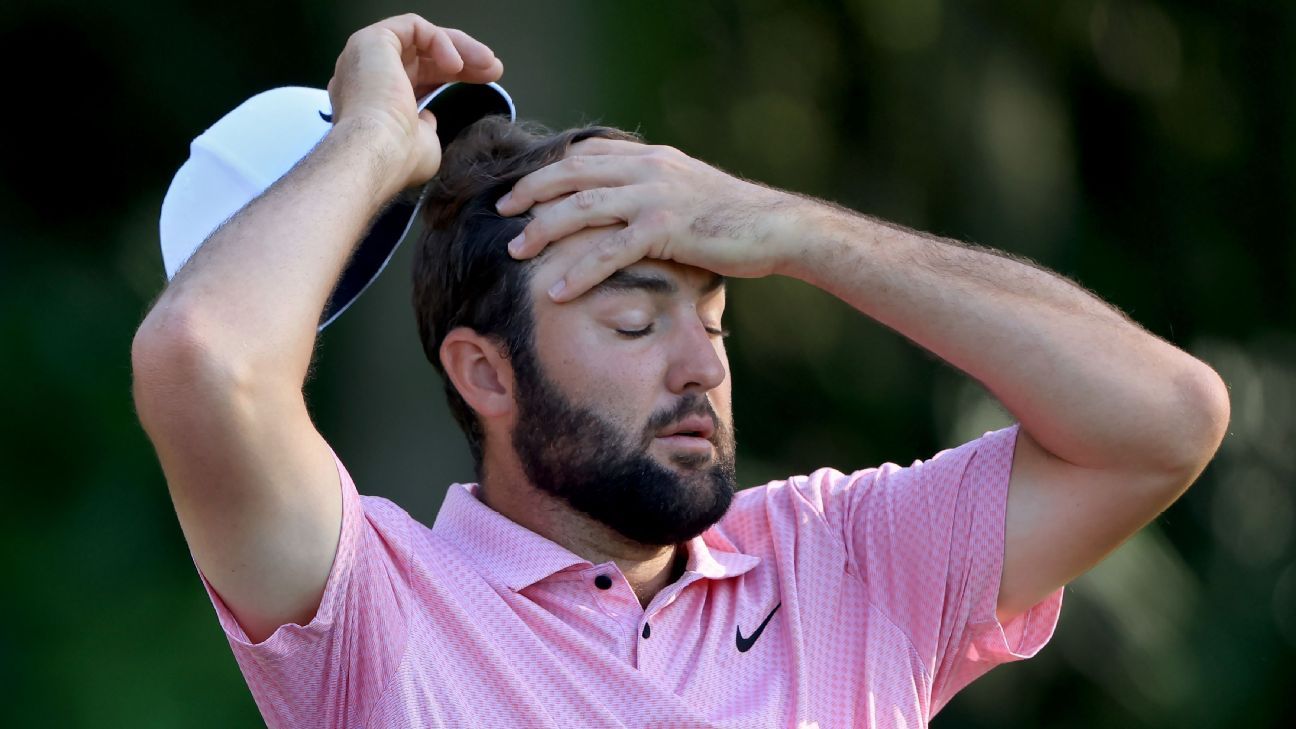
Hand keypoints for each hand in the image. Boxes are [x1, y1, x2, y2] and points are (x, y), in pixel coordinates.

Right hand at [326, 14, 502, 197]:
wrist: (379, 152)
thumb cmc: (398, 157)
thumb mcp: (423, 144)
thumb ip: (426, 128)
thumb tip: (427, 118)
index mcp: (376, 99)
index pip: (419, 76)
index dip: (455, 76)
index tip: (487, 81)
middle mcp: (367, 74)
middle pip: (423, 55)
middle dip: (464, 59)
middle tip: (493, 69)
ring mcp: (367, 55)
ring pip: (421, 37)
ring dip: (460, 46)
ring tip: (487, 64)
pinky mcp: (372, 40)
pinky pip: (414, 27)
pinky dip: (441, 41)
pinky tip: (456, 64)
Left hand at [496, 138, 793, 300]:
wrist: (777, 227)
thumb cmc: (734, 219)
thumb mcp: (687, 192)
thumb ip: (653, 192)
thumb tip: (625, 209)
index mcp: (650, 157)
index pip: (584, 153)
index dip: (547, 169)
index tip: (521, 188)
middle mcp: (647, 167)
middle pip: (570, 172)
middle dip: (530, 192)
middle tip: (502, 213)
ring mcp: (655, 195)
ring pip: (581, 207)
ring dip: (543, 230)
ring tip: (516, 251)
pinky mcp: (665, 227)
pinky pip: (609, 251)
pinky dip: (578, 272)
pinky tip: (558, 291)